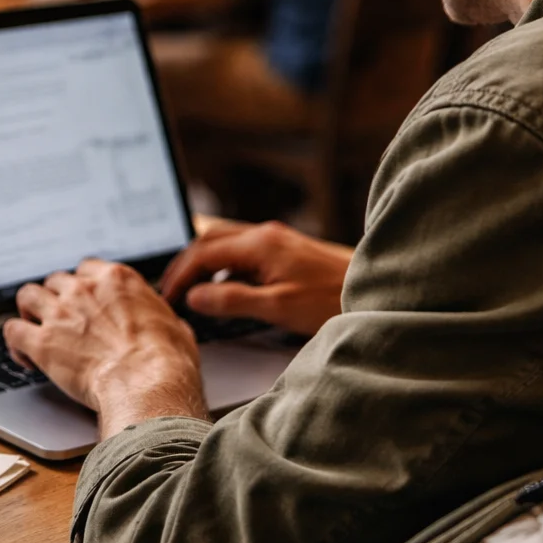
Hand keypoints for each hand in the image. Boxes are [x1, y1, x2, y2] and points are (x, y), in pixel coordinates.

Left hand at [4, 260, 208, 437]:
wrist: (147, 382)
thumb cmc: (167, 360)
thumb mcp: (176, 328)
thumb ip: (163, 320)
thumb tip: (171, 327)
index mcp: (117, 280)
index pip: (86, 268)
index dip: (82, 286)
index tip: (84, 302)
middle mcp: (84, 289)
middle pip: (55, 280)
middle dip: (56, 299)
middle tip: (62, 322)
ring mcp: (60, 313)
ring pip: (27, 296)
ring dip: (30, 312)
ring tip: (35, 331)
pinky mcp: (42, 342)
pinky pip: (12, 331)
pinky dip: (15, 343)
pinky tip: (25, 358)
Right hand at [160, 221, 352, 336]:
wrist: (375, 290)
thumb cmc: (332, 301)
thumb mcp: (278, 307)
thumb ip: (233, 301)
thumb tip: (195, 297)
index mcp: (259, 244)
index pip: (203, 253)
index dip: (179, 275)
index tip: (166, 297)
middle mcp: (265, 235)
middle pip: (209, 241)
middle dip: (184, 265)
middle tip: (168, 290)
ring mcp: (276, 240)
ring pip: (224, 243)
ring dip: (202, 263)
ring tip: (188, 289)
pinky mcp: (286, 251)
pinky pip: (242, 251)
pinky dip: (222, 266)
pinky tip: (223, 288)